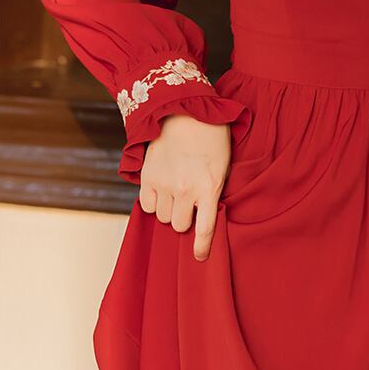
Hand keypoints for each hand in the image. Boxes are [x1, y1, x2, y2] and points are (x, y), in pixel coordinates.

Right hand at [138, 113, 231, 260]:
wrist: (185, 111)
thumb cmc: (211, 138)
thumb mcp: (222, 166)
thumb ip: (213, 192)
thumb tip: (204, 214)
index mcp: (209, 188)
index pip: (205, 229)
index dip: (202, 247)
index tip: (200, 258)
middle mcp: (185, 190)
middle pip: (178, 225)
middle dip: (183, 220)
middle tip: (188, 207)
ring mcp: (164, 183)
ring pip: (161, 217)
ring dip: (168, 210)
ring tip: (175, 193)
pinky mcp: (148, 176)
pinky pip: (146, 205)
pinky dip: (153, 202)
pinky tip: (161, 190)